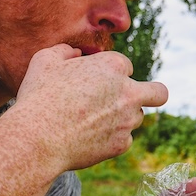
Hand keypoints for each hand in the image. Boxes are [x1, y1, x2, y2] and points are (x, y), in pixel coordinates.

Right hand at [11, 44, 167, 170]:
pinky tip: (90, 138)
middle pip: (158, 92)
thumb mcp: (45, 60)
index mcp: (113, 66)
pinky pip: (124, 140)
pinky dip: (111, 139)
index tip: (95, 81)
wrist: (37, 138)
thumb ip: (65, 51)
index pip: (126, 66)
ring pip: (137, 117)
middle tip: (130, 99)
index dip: (110, 73)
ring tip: (93, 122)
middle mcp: (128, 92)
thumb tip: (76, 54)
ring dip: (123, 117)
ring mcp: (127, 120)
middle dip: (151, 93)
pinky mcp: (120, 144)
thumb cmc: (39, 96)